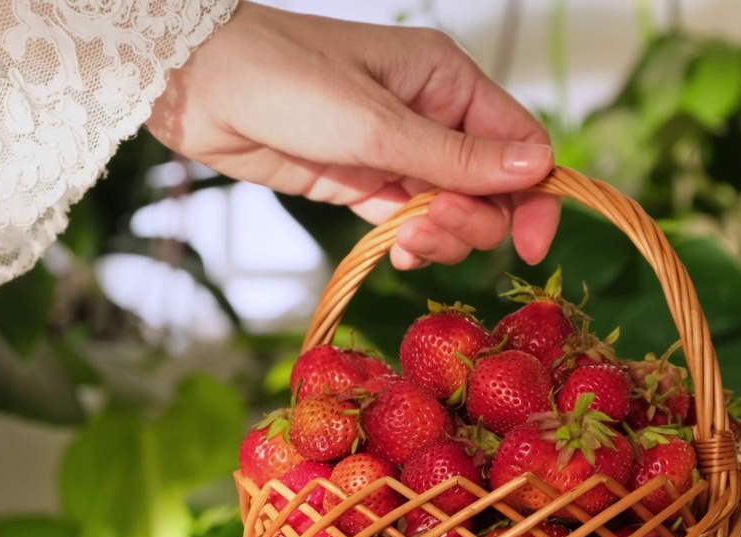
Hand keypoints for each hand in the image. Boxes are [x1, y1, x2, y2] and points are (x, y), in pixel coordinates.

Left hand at [146, 1, 560, 269]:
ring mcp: (396, 152)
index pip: (519, 143)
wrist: (200, 89)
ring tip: (406, 243)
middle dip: (475, 220)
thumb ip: (455, 156)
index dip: (535, 196)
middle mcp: (431, 115)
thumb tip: (540, 166)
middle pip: (490, 187)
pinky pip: (408, 222)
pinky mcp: (362, 183)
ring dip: (442, 237)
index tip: (532, 247)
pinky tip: (397, 252)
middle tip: (431, 228)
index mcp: (447, 81)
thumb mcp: (375, 122)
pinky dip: (412, 243)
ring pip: (450, 210)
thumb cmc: (284, 80)